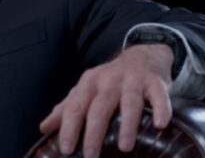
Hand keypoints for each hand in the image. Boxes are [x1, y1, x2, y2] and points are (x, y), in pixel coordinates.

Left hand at [39, 44, 173, 157]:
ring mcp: (132, 81)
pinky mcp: (155, 83)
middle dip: (94, 133)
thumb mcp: (85, 91)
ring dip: (127, 125)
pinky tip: (160, 124)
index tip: (66, 150)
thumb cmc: (109, 81)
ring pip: (129, 103)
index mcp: (88, 84)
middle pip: (99, 108)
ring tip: (124, 147)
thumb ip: (65, 109)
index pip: (75, 108)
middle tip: (91, 156)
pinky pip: (159, 96)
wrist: (141, 57)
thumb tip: (43, 128)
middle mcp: (108, 81)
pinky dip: (161, 109)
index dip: (69, 128)